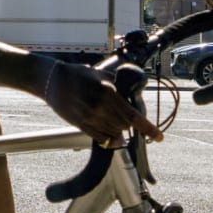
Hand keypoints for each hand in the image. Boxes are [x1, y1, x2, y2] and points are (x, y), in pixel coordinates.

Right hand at [42, 58, 161, 145]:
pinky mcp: (80, 125)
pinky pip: (101, 138)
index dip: (148, 128)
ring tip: (111, 120)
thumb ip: (117, 85)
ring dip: (118, 130)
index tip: (160, 137)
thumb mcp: (101, 75)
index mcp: (108, 92)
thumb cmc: (78, 75)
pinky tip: (108, 132)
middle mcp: (100, 106)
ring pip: (114, 134)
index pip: (133, 115)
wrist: (53, 80)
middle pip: (125, 126)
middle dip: (128, 123)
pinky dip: (108, 137)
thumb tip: (131, 92)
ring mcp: (90, 117)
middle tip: (124, 116)